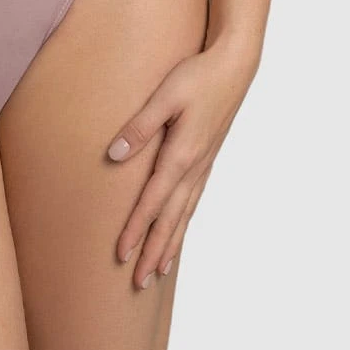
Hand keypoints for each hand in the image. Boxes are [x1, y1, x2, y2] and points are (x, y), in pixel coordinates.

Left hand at [106, 40, 257, 286]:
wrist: (234, 67)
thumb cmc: (197, 76)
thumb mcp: (164, 96)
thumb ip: (140, 127)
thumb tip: (114, 154)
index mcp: (182, 155)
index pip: (153, 202)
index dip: (136, 229)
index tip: (121, 254)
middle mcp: (194, 168)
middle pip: (170, 219)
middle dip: (152, 251)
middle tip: (137, 282)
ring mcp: (204, 165)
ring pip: (184, 214)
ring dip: (169, 244)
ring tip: (156, 270)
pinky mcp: (207, 158)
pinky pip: (193, 201)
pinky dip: (183, 222)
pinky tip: (178, 229)